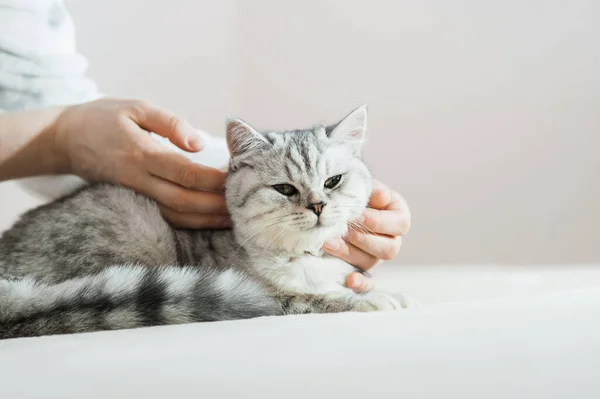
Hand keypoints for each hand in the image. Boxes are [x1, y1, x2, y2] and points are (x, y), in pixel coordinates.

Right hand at [54, 98, 230, 228]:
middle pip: (183, 201)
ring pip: (175, 215)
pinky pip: (165, 216)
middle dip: (215, 206)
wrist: (65, 140)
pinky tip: (209, 220)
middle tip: (242, 205)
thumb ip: (170, 123)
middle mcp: (138, 179)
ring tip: (233, 218)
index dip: (212, 179)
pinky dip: (189, 222)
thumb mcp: (135, 107)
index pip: (184, 172)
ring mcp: (135, 193)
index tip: (236, 177)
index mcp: (141, 153)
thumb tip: (199, 143)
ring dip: (206, 220)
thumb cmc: (104, 118)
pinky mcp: (135, 200)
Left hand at [323, 180, 410, 292]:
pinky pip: (368, 283)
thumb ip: (371, 190)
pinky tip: (349, 280)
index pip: (400, 224)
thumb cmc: (355, 192)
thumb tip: (381, 196)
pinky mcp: (363, 269)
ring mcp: (377, 257)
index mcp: (398, 216)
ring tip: (328, 243)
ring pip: (371, 262)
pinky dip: (360, 284)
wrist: (338, 203)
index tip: (357, 216)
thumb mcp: (364, 186)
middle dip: (363, 239)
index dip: (378, 222)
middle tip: (343, 230)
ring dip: (349, 253)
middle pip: (389, 248)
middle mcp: (392, 240)